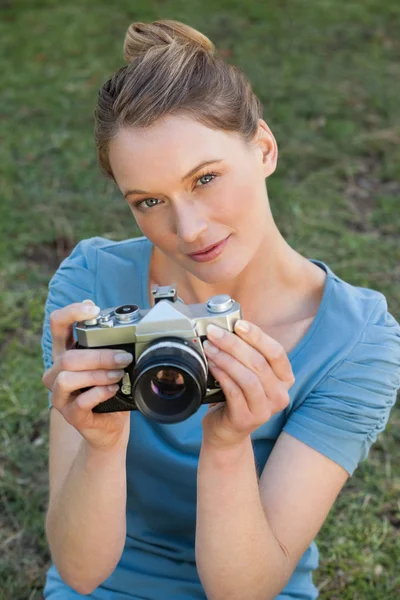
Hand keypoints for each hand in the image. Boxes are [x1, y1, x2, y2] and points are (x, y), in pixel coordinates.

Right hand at [42, 300, 133, 451]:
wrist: (110, 426)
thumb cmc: (110, 390)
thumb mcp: (110, 364)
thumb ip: (112, 345)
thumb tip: (132, 325)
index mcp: (66, 353)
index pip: (57, 324)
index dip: (71, 312)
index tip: (92, 309)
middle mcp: (56, 372)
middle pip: (67, 357)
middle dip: (100, 356)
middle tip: (124, 358)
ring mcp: (60, 395)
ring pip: (68, 378)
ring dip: (98, 374)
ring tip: (118, 375)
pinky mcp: (70, 414)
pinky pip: (80, 401)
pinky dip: (100, 393)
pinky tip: (113, 390)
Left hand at [201, 320, 294, 448]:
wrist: (227, 430)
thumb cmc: (238, 395)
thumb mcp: (248, 372)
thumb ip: (246, 353)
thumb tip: (228, 327)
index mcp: (285, 378)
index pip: (276, 352)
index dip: (257, 336)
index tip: (238, 324)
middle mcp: (280, 395)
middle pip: (259, 363)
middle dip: (234, 344)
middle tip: (214, 333)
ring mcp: (265, 410)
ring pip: (248, 378)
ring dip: (226, 359)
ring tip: (209, 348)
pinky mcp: (247, 419)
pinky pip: (234, 392)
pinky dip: (222, 375)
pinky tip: (211, 365)